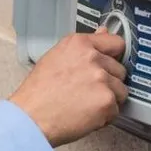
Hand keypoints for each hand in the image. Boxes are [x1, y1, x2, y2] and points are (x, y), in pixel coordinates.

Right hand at [9, 29, 128, 146]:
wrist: (30, 118)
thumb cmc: (37, 92)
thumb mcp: (55, 59)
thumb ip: (83, 47)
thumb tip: (103, 33)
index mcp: (79, 44)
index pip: (116, 43)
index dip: (113, 56)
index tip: (108, 65)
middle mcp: (93, 58)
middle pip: (119, 70)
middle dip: (108, 82)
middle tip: (86, 92)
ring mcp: (102, 79)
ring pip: (120, 91)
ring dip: (107, 100)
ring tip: (84, 105)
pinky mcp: (107, 100)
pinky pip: (115, 110)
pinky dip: (104, 116)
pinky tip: (85, 115)